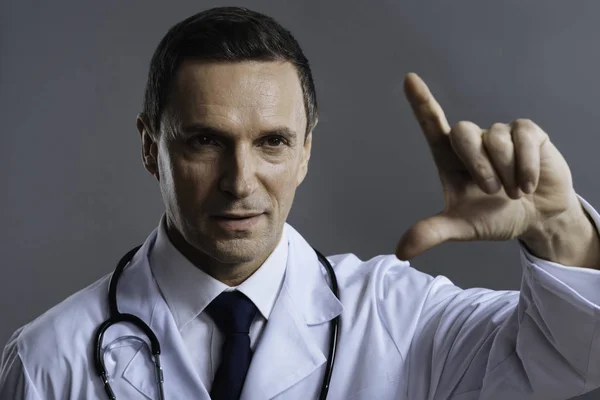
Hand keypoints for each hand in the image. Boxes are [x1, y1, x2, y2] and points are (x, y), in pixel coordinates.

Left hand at [395, 73, 580, 259]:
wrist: (537, 219)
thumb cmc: (495, 217)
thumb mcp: (462, 227)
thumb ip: (432, 233)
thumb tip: (400, 252)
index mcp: (450, 159)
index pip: (432, 124)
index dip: (421, 102)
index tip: (409, 79)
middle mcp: (472, 141)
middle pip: (463, 132)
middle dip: (479, 166)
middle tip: (492, 192)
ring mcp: (500, 134)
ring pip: (496, 139)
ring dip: (507, 172)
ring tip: (514, 192)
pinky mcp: (528, 133)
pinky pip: (524, 137)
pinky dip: (526, 166)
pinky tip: (529, 184)